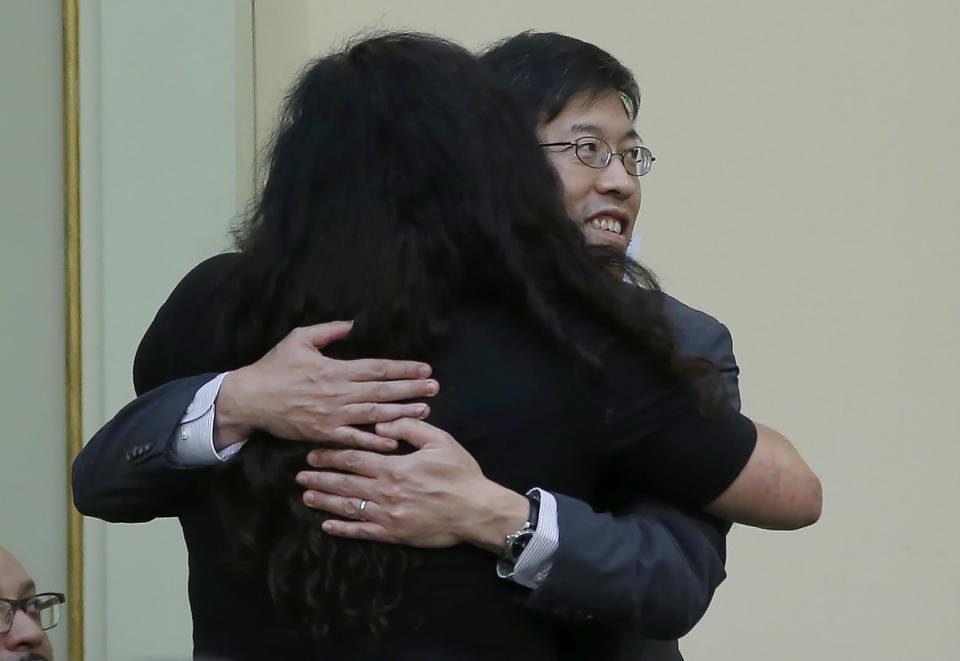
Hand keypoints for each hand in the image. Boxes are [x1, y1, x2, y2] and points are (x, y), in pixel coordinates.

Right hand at [213, 321, 438, 450]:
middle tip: (435, 388)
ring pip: (374, 415)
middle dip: (412, 389)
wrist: (250, 399)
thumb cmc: (275, 367)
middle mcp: (338, 393)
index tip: (424, 368)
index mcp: (335, 369)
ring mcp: (332, 416)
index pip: (377, 369)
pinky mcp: (324, 434)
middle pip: (382, 391)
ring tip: (425, 410)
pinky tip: (395, 440)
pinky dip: (375, 440)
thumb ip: (328, 331)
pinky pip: (354, 439)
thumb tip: (353, 324)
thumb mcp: (299, 338)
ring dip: (402, 413)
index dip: (403, 369)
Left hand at [296, 418, 528, 551]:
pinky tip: (328, 525)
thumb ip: (409, 428)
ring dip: (325, 502)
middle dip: (320, 478)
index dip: (331, 455)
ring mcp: (388, 516)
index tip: (313, 453)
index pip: (354, 459)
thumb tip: (381, 424)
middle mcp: (386, 493)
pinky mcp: (395, 534)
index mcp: (394, 468)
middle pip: (345, 484)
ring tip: (307, 497)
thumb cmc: (460, 473)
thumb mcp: (439, 441)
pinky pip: (363, 532)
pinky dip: (343, 529)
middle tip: (300, 476)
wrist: (477, 510)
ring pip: (349, 507)